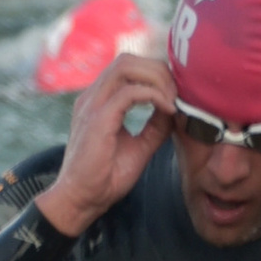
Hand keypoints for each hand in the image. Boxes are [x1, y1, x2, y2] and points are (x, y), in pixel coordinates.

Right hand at [39, 53, 179, 240]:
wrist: (82, 200)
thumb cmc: (105, 177)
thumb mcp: (140, 146)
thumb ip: (155, 126)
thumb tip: (175, 109)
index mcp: (99, 101)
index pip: (128, 68)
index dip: (156, 73)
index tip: (177, 93)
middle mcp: (93, 97)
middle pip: (128, 60)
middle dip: (159, 70)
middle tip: (178, 93)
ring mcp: (92, 105)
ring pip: (126, 67)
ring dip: (157, 78)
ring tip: (173, 99)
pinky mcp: (97, 119)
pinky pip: (129, 92)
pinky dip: (154, 96)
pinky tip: (168, 110)